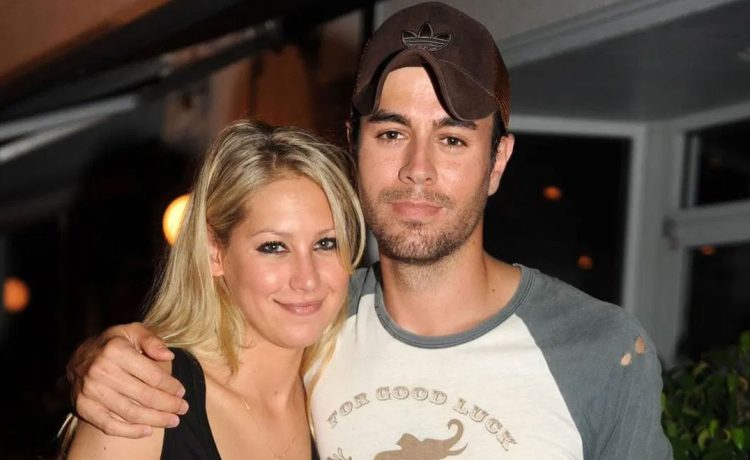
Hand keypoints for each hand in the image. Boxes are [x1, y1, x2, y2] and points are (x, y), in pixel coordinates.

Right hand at [67, 322, 188, 437]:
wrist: (79, 358)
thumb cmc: (114, 344)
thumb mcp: (133, 331)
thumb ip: (152, 340)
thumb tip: (169, 356)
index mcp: (116, 351)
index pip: (152, 375)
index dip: (171, 386)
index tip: (182, 392)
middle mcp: (101, 371)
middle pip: (144, 396)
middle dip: (168, 405)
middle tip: (183, 409)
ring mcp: (90, 391)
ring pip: (130, 413)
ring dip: (155, 420)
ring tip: (172, 421)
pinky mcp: (83, 407)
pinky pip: (109, 426)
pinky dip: (130, 432)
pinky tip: (148, 430)